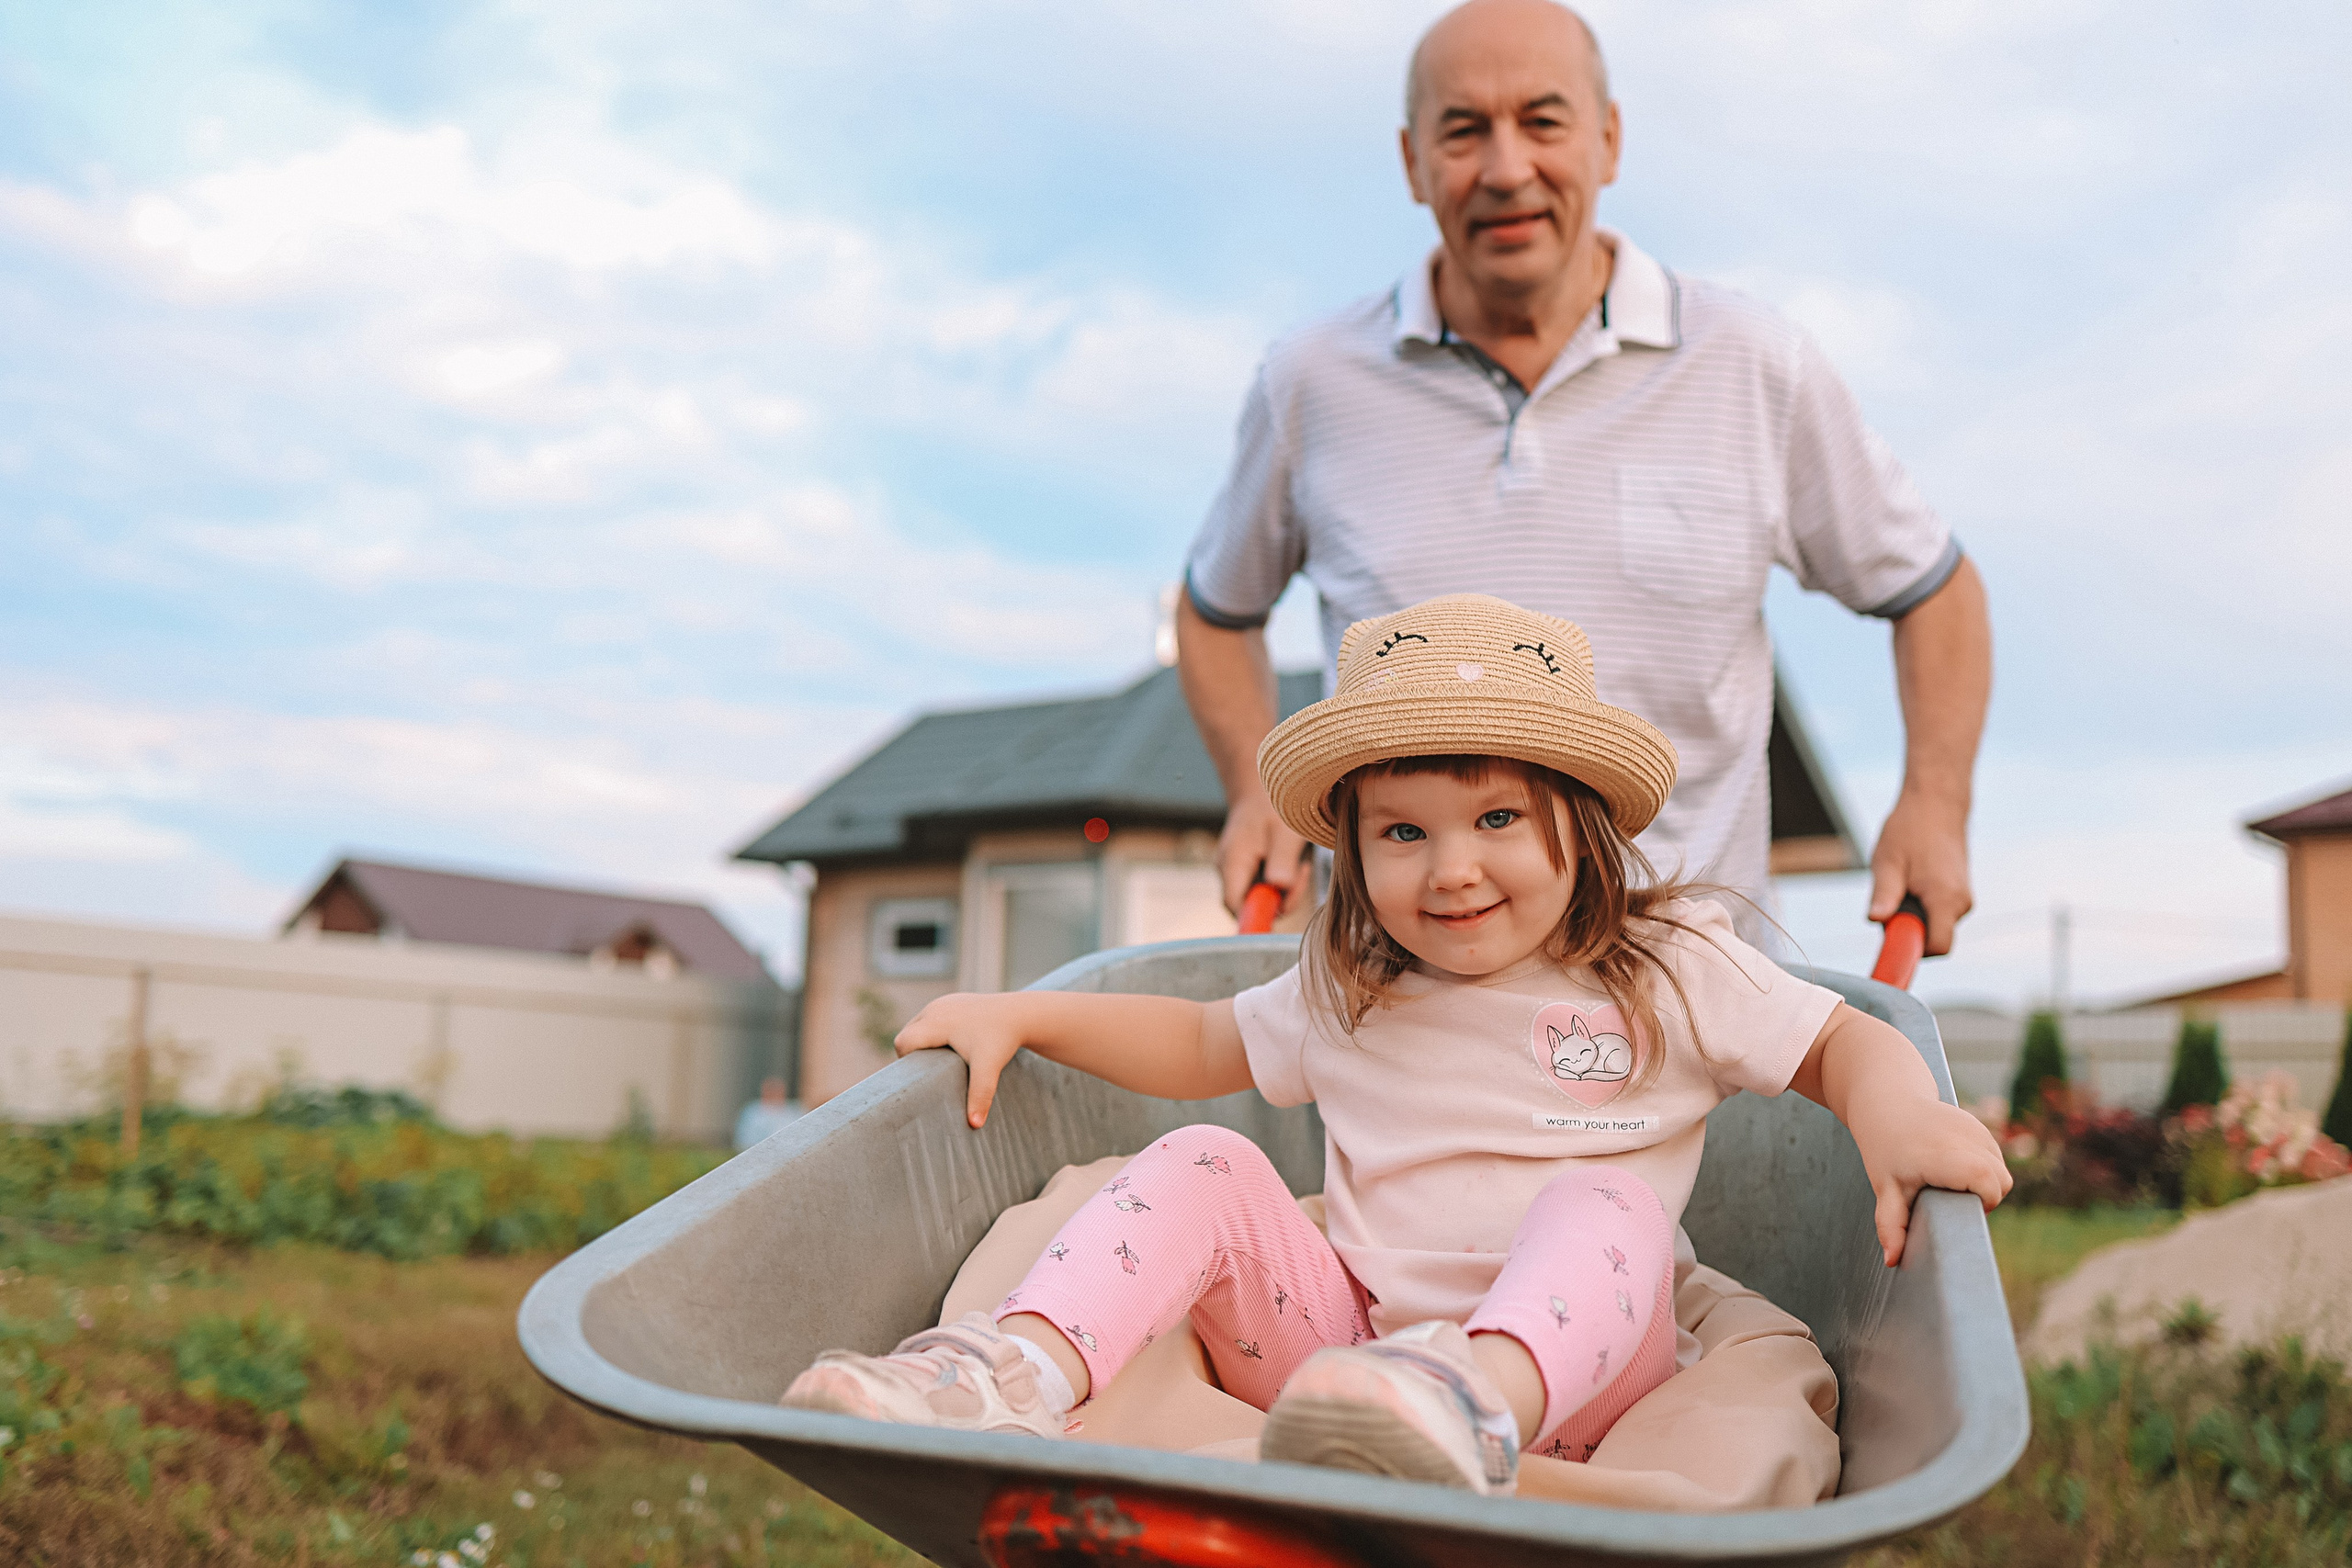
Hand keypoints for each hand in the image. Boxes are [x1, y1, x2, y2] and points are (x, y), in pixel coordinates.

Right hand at [895, 992, 1030, 1128]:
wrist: (1022, 1014)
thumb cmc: (1003, 1039)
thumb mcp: (989, 1068)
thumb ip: (980, 1095)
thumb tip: (975, 1124)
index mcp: (937, 1022)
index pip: (904, 1042)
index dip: (907, 1061)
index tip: (922, 1076)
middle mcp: (936, 1008)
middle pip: (907, 1033)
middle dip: (913, 1053)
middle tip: (930, 1073)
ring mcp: (943, 1002)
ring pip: (918, 1024)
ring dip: (922, 1041)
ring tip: (939, 1061)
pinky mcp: (952, 1001)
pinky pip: (931, 1018)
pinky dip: (933, 1031)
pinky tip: (950, 1046)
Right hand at [1216, 788, 1311, 917]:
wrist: (1263, 784)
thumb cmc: (1275, 804)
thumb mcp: (1285, 830)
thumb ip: (1282, 861)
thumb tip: (1280, 888)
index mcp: (1233, 861)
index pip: (1234, 905)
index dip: (1257, 915)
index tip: (1283, 908)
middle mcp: (1227, 868)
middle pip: (1247, 904)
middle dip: (1278, 900)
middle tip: (1300, 875)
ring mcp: (1234, 868)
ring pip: (1257, 895)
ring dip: (1282, 888)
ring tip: (1298, 863)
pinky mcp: (1244, 866)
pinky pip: (1261, 884)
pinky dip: (1280, 880)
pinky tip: (1292, 861)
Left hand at [1847, 1096, 2011, 1266]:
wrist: (1886, 1101)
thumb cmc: (1884, 1147)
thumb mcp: (1884, 1187)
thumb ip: (1891, 1225)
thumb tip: (1893, 1261)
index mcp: (1946, 1156)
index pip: (1989, 1184)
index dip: (1983, 1202)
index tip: (1958, 1206)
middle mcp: (1966, 1139)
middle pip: (2002, 1181)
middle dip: (1985, 1197)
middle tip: (1950, 1198)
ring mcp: (1974, 1128)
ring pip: (2001, 1168)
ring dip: (1985, 1181)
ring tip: (1950, 1182)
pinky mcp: (1977, 1123)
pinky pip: (1995, 1154)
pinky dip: (1984, 1165)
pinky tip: (1955, 1166)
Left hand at [1868, 790, 1971, 955]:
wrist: (1936, 804)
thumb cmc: (1910, 829)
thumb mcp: (1887, 862)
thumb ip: (1884, 895)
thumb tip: (1877, 921)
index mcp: (1946, 899)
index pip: (1938, 948)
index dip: (1913, 954)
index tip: (1889, 948)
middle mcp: (1962, 903)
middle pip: (1933, 940)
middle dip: (1907, 930)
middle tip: (1889, 902)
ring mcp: (1963, 899)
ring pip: (1934, 926)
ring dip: (1913, 916)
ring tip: (1901, 883)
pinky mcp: (1959, 894)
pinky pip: (1937, 913)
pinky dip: (1921, 906)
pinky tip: (1911, 881)